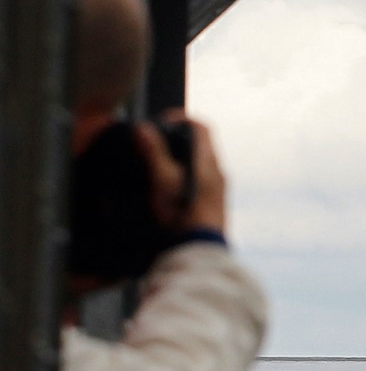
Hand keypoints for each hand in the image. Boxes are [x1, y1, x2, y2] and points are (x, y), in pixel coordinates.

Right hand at [134, 113, 227, 236]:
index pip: (201, 128)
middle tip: (150, 144)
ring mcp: (216, 191)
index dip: (180, 119)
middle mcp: (217, 174)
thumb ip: (154, 153)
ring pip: (196, 165)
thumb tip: (143, 129)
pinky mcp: (209, 206)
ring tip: (151, 166)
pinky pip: (195, 183)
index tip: (160, 123)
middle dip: (173, 141)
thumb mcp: (163, 181)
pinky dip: (179, 178)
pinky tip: (162, 189)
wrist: (198, 251)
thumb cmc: (183, 215)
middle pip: (197, 145)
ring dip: (175, 161)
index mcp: (209, 163)